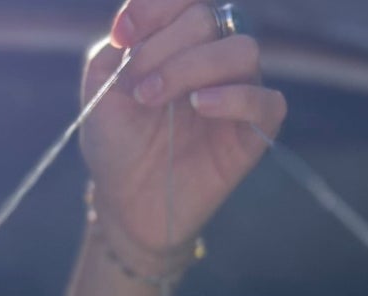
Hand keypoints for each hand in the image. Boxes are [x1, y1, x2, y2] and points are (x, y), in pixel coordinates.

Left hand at [80, 1, 285, 265]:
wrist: (124, 204)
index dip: (155, 5)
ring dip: (193, 67)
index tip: (122, 36)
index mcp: (179, 39)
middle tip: (138, 88)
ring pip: (241, 49)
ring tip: (155, 99)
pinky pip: (266, 101)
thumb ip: (115, 50)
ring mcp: (237, 93)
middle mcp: (213, 58)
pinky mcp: (252, 134)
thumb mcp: (101, 89)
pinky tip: (200, 106)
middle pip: (208, 18)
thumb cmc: (116, 144)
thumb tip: (135, 30)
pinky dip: (236, 97)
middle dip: (164, 47)